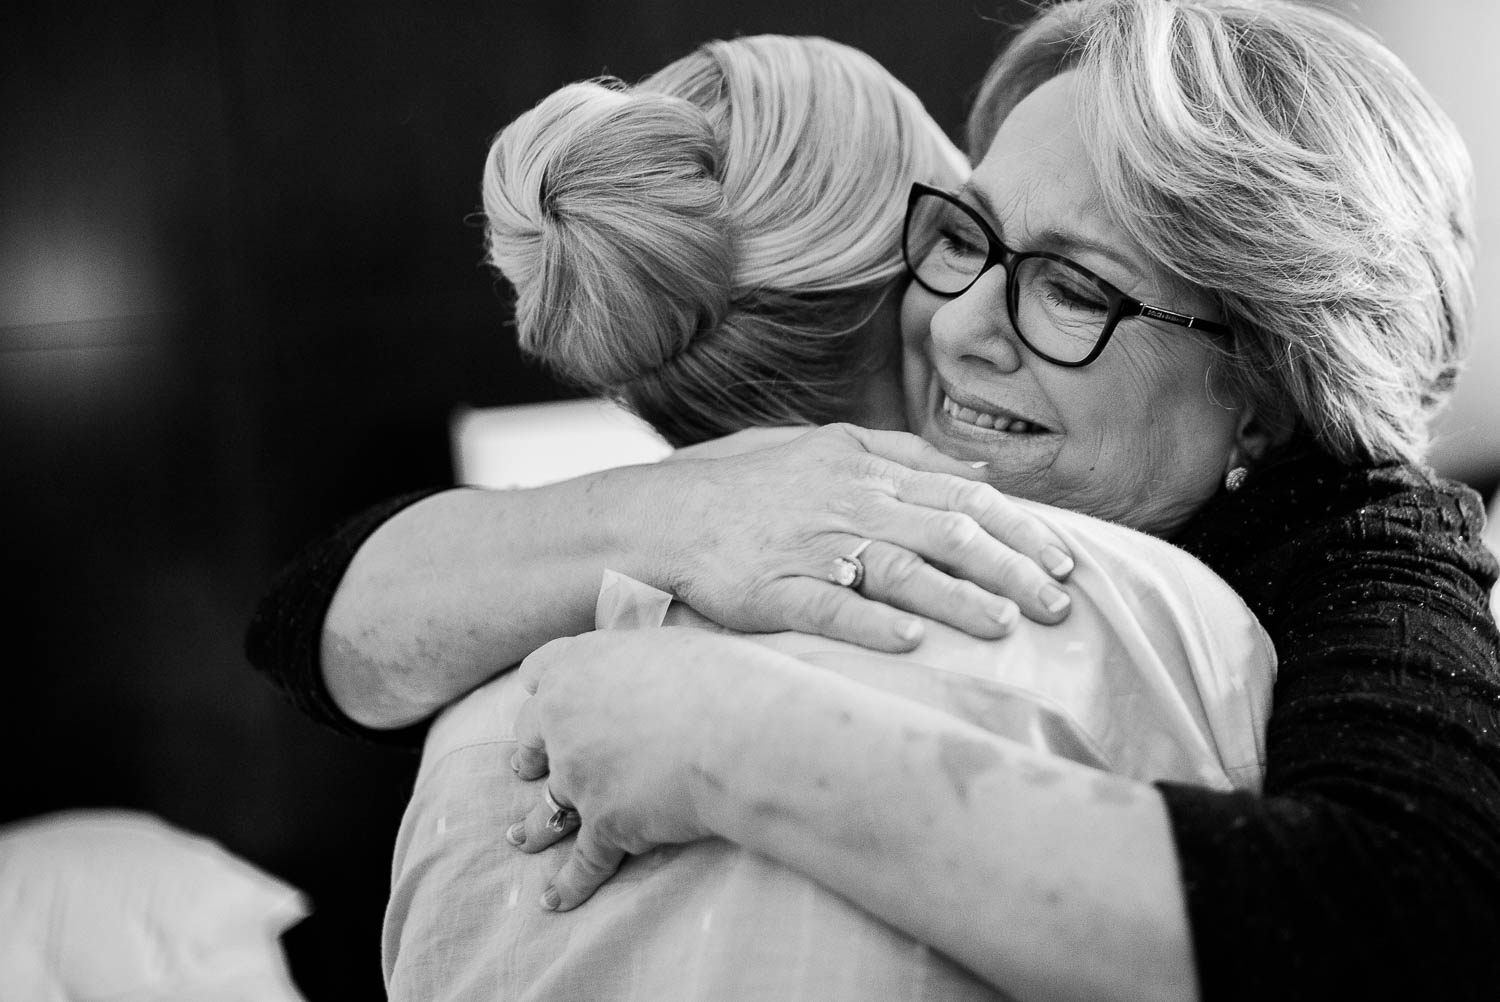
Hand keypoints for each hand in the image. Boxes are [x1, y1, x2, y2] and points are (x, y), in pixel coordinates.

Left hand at [505, 629, 770, 909]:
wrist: (738, 734)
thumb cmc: (725, 681)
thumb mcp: (674, 646)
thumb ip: (641, 662)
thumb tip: (650, 673)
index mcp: (582, 664)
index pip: (542, 670)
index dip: (541, 687)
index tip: (539, 695)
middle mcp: (566, 717)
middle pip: (532, 736)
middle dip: (529, 753)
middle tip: (525, 765)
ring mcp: (579, 774)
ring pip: (547, 805)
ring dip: (534, 826)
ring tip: (520, 838)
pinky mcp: (604, 823)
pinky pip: (582, 861)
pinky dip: (568, 884)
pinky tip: (555, 900)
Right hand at [651, 423, 1074, 653]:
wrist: (671, 515)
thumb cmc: (759, 486)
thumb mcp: (835, 447)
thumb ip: (909, 453)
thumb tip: (983, 466)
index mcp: (870, 468)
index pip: (964, 494)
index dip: (1021, 527)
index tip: (1065, 558)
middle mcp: (851, 503)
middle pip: (948, 532)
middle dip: (1012, 569)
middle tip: (1059, 604)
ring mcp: (814, 545)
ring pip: (901, 569)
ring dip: (958, 599)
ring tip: (1005, 627)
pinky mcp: (776, 589)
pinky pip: (831, 608)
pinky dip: (873, 625)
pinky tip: (913, 644)